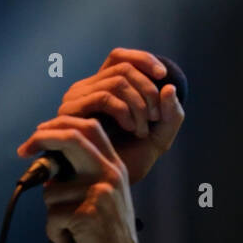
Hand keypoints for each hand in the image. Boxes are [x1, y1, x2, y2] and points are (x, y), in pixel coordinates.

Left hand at [16, 116, 141, 242]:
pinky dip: (54, 232)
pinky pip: (52, 215)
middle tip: (23, 150)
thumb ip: (84, 177)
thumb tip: (49, 165)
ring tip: (71, 230)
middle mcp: (111, 175)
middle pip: (72, 138)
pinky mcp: (87, 214)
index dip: (61, 125)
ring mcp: (100, 193)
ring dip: (52, 213)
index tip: (39, 134)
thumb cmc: (108, 238)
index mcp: (116, 168)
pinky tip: (71, 241)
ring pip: (53, 189)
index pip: (90, 129)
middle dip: (42, 138)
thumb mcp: (105, 199)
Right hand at [55, 48, 184, 182]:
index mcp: (103, 88)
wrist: (108, 186)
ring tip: (142, 129)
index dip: (142, 59)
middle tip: (156, 118)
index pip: (119, 57)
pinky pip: (105, 97)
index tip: (163, 76)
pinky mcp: (71, 112)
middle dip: (148, 91)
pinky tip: (130, 128)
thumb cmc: (131, 160)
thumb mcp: (160, 135)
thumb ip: (170, 113)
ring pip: (117, 82)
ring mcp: (77, 98)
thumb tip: (168, 87)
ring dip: (139, 105)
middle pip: (123, 69)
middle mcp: (87, 89)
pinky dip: (125, 111)